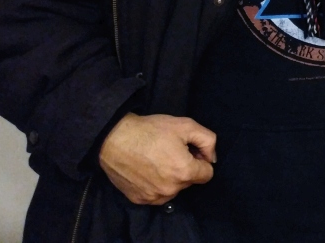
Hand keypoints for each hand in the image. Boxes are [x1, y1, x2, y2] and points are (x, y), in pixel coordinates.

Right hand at [98, 113, 216, 204]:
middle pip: (190, 182)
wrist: (113, 139)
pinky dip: (155, 185)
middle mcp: (171, 189)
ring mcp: (154, 197)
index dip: (200, 160)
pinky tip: (146, 170)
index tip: (189, 151)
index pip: (207, 174)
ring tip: (157, 160)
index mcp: (184, 172)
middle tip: (170, 152)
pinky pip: (157, 195)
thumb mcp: (186, 125)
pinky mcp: (139, 199)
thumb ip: (208, 141)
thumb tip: (212, 159)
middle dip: (185, 168)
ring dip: (171, 178)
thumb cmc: (151, 130)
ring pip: (174, 189)